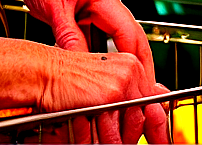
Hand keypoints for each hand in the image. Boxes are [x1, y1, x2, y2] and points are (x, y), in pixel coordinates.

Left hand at [0, 0, 169, 142]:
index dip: (137, 61)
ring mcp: (96, 4)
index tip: (139, 83)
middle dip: (138, 64)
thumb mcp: (54, 9)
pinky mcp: (85, 10)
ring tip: (120, 84)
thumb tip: (82, 65)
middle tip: (140, 90)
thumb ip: (70, 38)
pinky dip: (101, 51)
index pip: (129, 33)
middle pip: (131, 36)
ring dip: (119, 59)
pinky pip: (100, 34)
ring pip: (117, 36)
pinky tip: (97, 68)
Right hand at [39, 48, 169, 143]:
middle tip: (103, 134)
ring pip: (131, 129)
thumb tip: (153, 111)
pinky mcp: (113, 94)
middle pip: (144, 119)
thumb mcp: (101, 85)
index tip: (158, 141)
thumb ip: (127, 96)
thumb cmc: (66, 78)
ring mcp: (124, 81)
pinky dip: (98, 137)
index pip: (154, 104)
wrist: (43, 71)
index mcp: (131, 65)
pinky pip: (116, 133)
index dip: (155, 128)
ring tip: (89, 127)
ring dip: (110, 138)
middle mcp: (132, 70)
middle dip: (128, 135)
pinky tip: (83, 125)